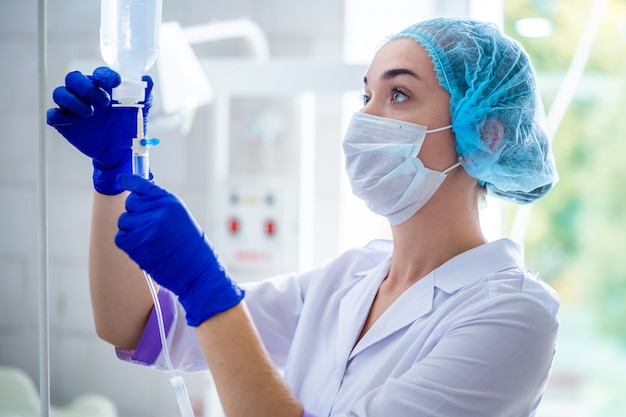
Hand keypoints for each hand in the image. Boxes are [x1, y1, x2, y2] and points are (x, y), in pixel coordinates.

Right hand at [47, 67, 152, 194]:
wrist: (121, 152)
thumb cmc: (129, 127)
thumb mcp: (140, 110)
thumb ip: (144, 94)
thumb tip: (147, 79)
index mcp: (102, 87)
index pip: (98, 74)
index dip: (104, 75)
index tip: (116, 81)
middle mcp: (85, 94)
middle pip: (73, 78)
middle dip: (87, 87)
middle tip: (104, 102)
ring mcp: (73, 108)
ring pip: (60, 93)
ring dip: (74, 101)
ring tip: (91, 113)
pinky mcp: (65, 124)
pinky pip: (52, 115)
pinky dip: (59, 115)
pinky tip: (73, 121)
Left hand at [115, 174, 244, 325]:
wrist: (197, 270)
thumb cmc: (189, 246)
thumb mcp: (180, 217)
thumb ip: (160, 206)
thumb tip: (137, 196)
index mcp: (169, 202)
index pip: (142, 185)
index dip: (129, 181)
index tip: (122, 179)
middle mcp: (158, 211)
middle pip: (130, 203)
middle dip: (135, 213)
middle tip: (148, 227)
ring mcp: (146, 227)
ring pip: (123, 221)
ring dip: (131, 230)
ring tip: (147, 240)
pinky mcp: (137, 244)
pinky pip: (120, 237)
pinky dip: (127, 243)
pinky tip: (141, 248)